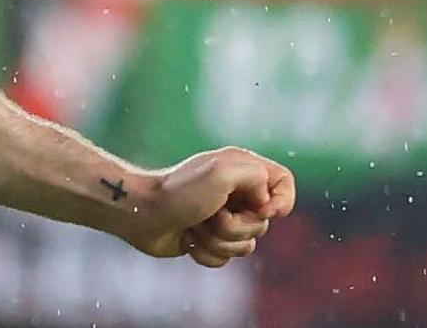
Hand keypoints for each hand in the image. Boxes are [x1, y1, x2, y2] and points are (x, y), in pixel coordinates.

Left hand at [120, 147, 296, 266]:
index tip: (261, 209)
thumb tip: (264, 207)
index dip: (281, 201)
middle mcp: (236, 191)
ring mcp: (223, 216)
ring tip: (195, 226)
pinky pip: (226, 257)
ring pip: (246, 245)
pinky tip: (188, 238)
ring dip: (218, 240)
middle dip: (236, 227)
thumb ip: (258, 178)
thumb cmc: (181, 191)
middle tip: (211, 214)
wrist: (142, 213)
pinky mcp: (210, 238)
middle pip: (264, 222)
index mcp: (243, 169)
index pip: (284, 181)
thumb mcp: (223, 172)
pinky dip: (207, 252)